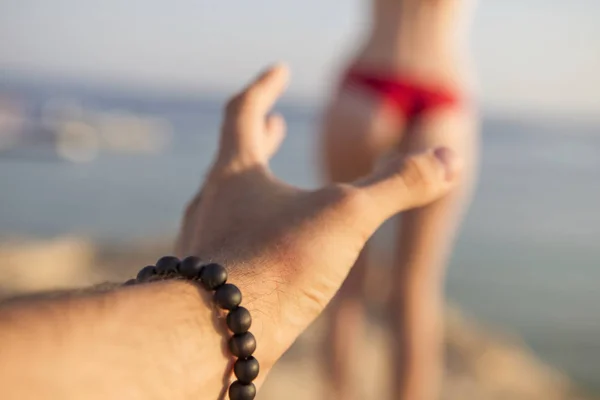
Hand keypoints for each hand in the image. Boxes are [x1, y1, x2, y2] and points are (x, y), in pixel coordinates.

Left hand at [176, 64, 460, 374]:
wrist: (213, 337)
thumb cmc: (275, 264)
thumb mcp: (348, 216)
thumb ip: (397, 185)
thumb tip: (449, 159)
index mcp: (236, 174)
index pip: (245, 112)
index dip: (265, 86)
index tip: (279, 70)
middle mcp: (211, 206)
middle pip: (234, 159)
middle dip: (261, 136)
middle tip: (274, 123)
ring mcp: (204, 248)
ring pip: (227, 207)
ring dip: (254, 191)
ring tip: (274, 191)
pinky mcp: (208, 287)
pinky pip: (230, 250)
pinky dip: (252, 238)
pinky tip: (271, 258)